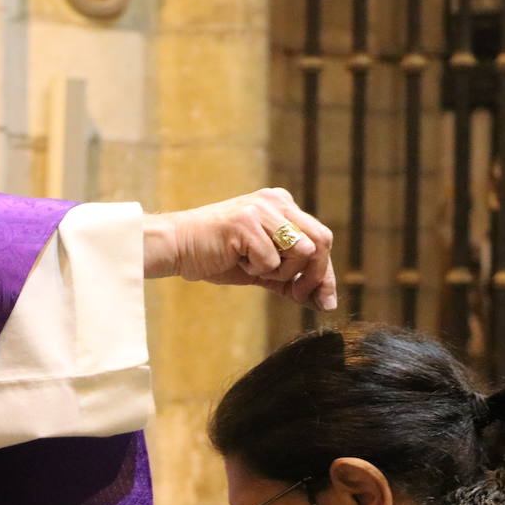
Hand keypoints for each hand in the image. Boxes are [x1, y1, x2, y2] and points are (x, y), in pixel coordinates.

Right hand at [143, 188, 336, 310]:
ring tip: (255, 268)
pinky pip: (271, 259)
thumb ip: (291, 278)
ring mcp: (262, 208)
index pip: (320, 239)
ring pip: (301, 250)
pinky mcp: (246, 222)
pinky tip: (237, 260)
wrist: (178, 248)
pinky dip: (257, 270)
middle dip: (313, 276)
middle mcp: (277, 201)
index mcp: (283, 206)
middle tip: (294, 294)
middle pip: (320, 241)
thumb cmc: (218, 257)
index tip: (325, 303)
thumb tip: (323, 302)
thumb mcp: (263, 269)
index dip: (325, 275)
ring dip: (281, 271)